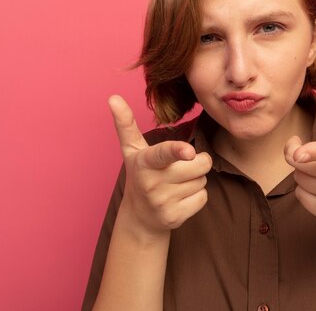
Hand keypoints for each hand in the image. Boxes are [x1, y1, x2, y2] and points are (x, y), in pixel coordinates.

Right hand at [108, 95, 209, 237]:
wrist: (140, 217)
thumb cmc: (141, 174)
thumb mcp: (132, 149)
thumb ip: (126, 123)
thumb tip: (113, 97)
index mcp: (144, 162)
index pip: (164, 153)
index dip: (177, 151)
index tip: (189, 151)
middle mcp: (152, 183)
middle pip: (199, 164)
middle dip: (196, 162)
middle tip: (179, 167)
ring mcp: (163, 202)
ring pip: (202, 181)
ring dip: (195, 180)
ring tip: (176, 184)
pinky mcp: (174, 218)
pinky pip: (202, 198)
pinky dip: (196, 197)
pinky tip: (180, 198)